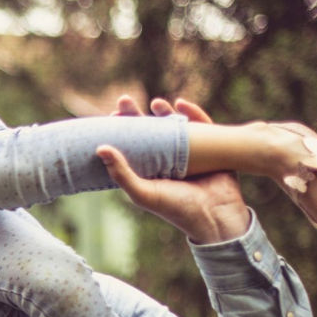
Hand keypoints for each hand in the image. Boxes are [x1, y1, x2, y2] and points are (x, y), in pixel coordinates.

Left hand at [98, 96, 250, 243]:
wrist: (216, 216)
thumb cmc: (177, 208)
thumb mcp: (144, 193)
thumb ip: (121, 173)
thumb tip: (100, 148)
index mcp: (149, 171)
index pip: (131, 147)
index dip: (121, 131)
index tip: (111, 116)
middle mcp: (166, 161)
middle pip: (148, 133)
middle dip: (136, 116)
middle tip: (124, 101)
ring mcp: (189, 153)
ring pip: (173, 127)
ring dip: (163, 112)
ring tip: (153, 102)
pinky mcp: (210, 148)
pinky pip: (201, 126)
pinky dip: (192, 113)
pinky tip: (180, 103)